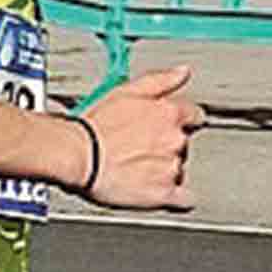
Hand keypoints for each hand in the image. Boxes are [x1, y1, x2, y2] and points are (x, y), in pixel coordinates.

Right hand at [78, 64, 203, 210]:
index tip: (168, 126)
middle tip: (140, 148)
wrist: (78, 157)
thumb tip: (182, 72)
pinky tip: (158, 192)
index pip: (193, 115)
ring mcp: (171, 168)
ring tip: (138, 169)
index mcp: (169, 113)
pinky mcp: (163, 194)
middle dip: (166, 146)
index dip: (180, 121)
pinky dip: (175, 197)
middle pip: (183, 144)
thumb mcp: (126, 91)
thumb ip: (160, 80)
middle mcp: (176, 140)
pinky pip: (182, 199)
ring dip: (164, 169)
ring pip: (179, 169)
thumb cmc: (94, 126)